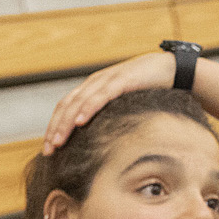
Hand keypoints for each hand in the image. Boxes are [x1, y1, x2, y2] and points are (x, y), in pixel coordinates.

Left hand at [42, 50, 181, 151]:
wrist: (170, 69)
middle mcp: (94, 82)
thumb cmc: (147, 89)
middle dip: (55, 128)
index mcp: (92, 88)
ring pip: (79, 102)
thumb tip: (99, 141)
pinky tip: (79, 122)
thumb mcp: (122, 105)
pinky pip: (100, 96)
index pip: (66, 107)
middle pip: (66, 106)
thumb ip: (108, 116)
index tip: (49, 148)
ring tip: (58, 141)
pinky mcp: (121, 80)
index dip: (54, 126)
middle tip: (48, 149)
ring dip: (65, 123)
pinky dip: (87, 108)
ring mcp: (107, 80)